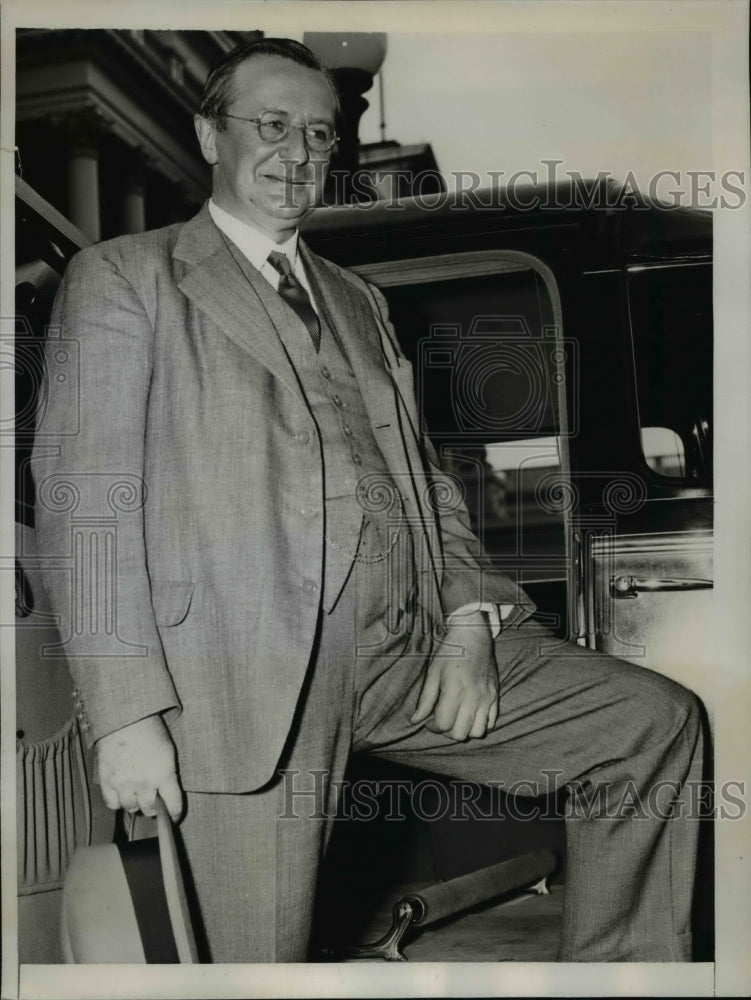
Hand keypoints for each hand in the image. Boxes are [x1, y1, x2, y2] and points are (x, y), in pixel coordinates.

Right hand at [96, 714, 182, 821]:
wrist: (124, 718)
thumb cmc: (150, 731)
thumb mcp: (168, 751)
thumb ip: (169, 774)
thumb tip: (168, 793)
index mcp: (164, 774)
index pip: (173, 804)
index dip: (175, 813)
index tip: (174, 817)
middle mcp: (144, 782)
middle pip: (150, 810)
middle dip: (154, 809)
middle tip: (154, 804)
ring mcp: (124, 783)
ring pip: (131, 808)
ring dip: (136, 804)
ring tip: (137, 795)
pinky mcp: (107, 781)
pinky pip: (112, 803)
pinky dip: (118, 802)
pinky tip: (122, 794)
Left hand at [410, 613, 498, 740]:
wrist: (473, 636)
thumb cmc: (450, 652)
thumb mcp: (433, 672)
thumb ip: (425, 699)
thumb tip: (415, 720)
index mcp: (455, 690)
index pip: (443, 724)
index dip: (432, 726)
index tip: (428, 719)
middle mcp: (473, 697)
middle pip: (460, 733)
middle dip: (447, 731)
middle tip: (442, 719)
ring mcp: (487, 698)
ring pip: (477, 732)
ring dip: (465, 730)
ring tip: (456, 718)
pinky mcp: (495, 696)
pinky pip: (491, 723)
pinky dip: (480, 724)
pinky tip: (471, 714)